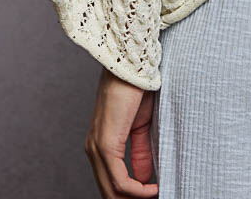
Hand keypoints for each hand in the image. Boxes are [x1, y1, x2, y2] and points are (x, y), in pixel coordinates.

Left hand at [85, 66, 158, 197]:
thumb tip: (145, 180)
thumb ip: (141, 153)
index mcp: (100, 144)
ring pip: (112, 191)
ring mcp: (97, 148)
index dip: (131, 195)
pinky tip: (153, 189)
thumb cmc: (137, 89)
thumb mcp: (142, 127)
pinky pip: (119, 180)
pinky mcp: (106, 144)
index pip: (110, 183)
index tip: (154, 195)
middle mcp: (93, 149)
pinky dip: (138, 191)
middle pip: (109, 192)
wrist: (132, 65)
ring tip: (157, 196)